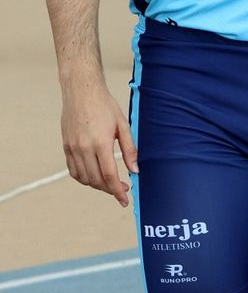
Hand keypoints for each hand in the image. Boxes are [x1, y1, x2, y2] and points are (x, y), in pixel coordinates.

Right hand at [60, 79, 138, 206]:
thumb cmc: (105, 106)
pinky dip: (84, 178)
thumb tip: (135, 170)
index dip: (117, 191)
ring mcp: (72, 149)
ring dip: (97, 185)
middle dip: (110, 189)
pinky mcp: (66, 147)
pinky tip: (95, 176)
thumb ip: (129, 149)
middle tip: (122, 189)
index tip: (125, 200)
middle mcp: (83, 149)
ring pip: (84, 178)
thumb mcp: (123, 125)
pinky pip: (73, 171)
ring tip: (111, 183)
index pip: (109, 176)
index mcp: (100, 143)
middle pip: (96, 180)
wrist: (81, 92)